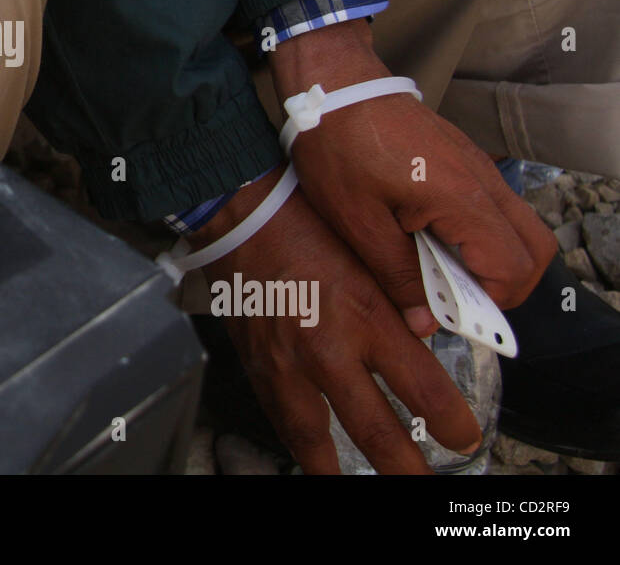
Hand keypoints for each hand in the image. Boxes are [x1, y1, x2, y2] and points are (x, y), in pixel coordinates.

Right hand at [187, 168, 482, 472]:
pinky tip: (309, 454)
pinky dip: (297, 441)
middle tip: (423, 486)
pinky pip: (279, 416)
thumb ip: (399, 306)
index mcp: (364, 314)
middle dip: (405, 468)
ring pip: (316, 436)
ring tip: (353, 487)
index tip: (465, 439)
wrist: (241, 218)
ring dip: (339, 471)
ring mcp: (286, 361)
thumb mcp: (370, 259)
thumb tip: (422, 343)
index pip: (422, 388)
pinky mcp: (257, 363)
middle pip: (374, 429)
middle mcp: (326, 346)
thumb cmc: (305, 226)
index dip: (452, 423)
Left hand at [268, 19, 555, 331]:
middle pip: (533, 251)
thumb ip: (397, 275)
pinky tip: (429, 241)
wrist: (333, 84)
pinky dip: (477, 236)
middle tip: (453, 299)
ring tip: (437, 272)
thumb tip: (425, 323)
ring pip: (518, 229)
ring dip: (490, 261)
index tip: (448, 312)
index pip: (512, 268)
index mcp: (461, 198)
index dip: (487, 302)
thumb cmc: (337, 146)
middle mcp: (482, 182)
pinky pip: (493, 209)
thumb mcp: (357, 222)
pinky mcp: (464, 162)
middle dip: (503, 287)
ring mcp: (477, 168)